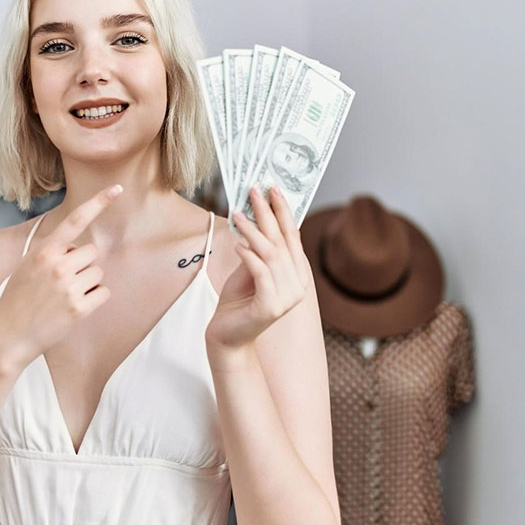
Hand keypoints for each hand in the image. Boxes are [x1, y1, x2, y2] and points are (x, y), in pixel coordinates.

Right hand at [0, 184, 122, 366]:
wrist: (9, 337)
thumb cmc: (17, 300)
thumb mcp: (26, 266)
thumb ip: (51, 253)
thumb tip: (77, 249)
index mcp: (43, 251)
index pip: (75, 220)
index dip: (98, 202)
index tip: (117, 188)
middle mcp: (58, 265)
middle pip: (91, 253)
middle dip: (82, 265)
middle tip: (61, 283)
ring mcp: (69, 287)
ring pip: (98, 273)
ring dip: (88, 283)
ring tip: (64, 297)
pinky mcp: (79, 308)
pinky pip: (103, 293)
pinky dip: (94, 299)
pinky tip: (74, 308)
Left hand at [206, 185, 311, 349]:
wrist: (227, 336)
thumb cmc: (238, 301)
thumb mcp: (248, 269)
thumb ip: (258, 249)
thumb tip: (257, 218)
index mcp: (296, 274)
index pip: (292, 237)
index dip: (283, 211)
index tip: (272, 188)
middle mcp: (297, 286)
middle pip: (282, 241)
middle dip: (268, 213)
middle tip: (255, 191)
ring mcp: (286, 298)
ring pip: (271, 255)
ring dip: (253, 231)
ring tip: (238, 215)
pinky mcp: (270, 307)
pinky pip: (261, 273)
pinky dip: (249, 256)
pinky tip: (237, 245)